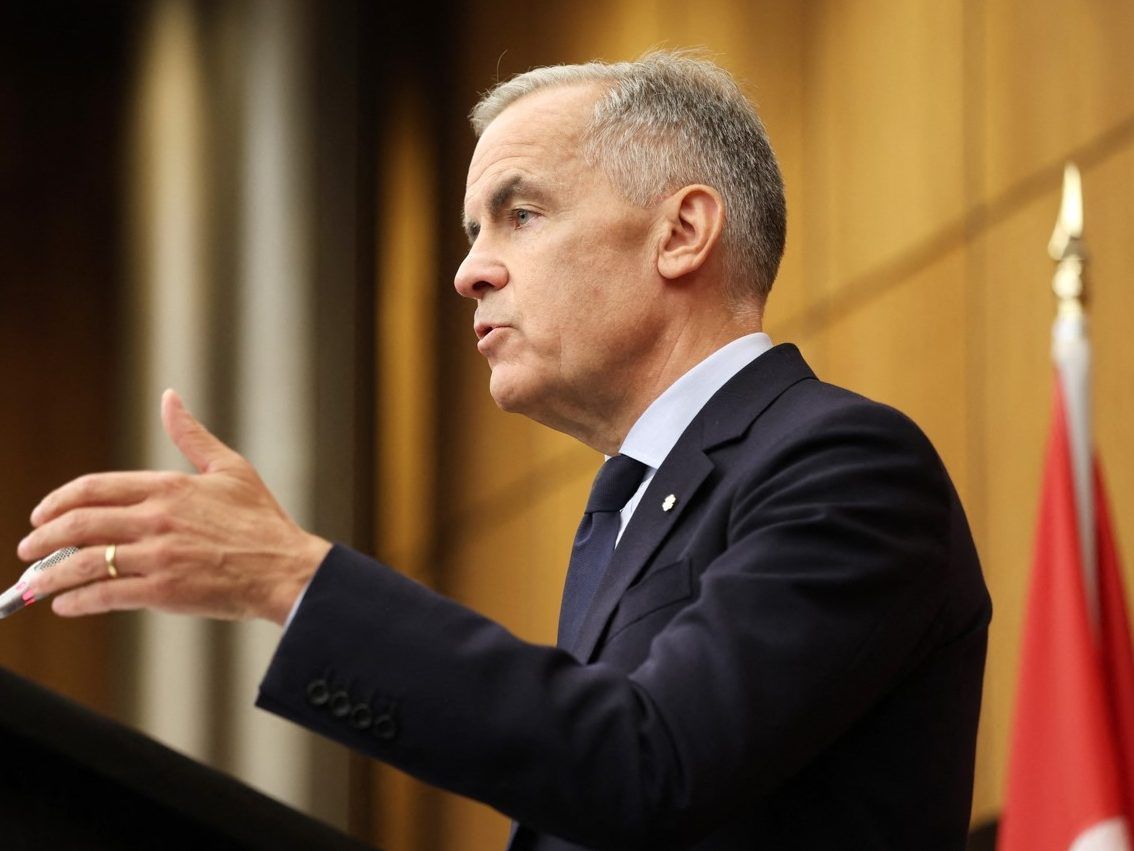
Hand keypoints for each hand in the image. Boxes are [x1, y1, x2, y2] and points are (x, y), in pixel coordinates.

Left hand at [16, 390, 331, 623]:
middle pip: (79, 523)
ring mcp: (158, 556)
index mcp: (169, 487)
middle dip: (42, 537)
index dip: (58, 501)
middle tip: (27, 548)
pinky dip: (78, 600)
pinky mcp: (164, 591)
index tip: (41, 514)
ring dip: (49, 575)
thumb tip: (170, 399)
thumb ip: (192, 436)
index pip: (94, 488)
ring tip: (34, 583)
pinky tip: (66, 605)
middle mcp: (157, 518)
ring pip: (84, 562)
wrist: (286, 569)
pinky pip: (106, 595)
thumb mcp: (230, 469)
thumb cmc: (262, 522)